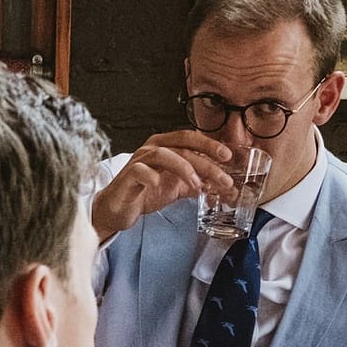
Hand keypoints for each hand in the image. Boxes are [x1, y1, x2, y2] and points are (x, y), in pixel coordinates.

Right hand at [91, 131, 233, 241]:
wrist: (119, 209)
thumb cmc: (144, 193)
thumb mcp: (176, 187)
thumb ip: (196, 183)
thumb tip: (220, 186)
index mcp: (165, 146)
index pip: (190, 137)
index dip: (210, 144)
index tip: (228, 156)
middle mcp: (152, 148)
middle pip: (182, 146)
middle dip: (205, 160)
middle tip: (222, 176)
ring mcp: (139, 160)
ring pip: (164, 155)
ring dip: (185, 169)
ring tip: (198, 185)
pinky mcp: (127, 176)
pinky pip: (140, 171)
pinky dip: (153, 176)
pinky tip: (161, 185)